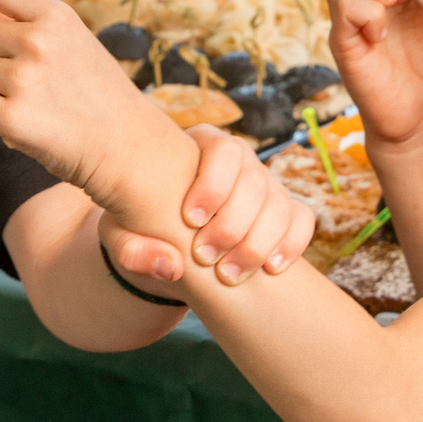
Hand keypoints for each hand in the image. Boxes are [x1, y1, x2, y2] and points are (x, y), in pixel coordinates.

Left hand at [0, 0, 184, 218]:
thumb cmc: (96, 95)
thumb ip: (25, 23)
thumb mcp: (72, 41)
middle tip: (23, 77)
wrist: (128, 149)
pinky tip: (18, 122)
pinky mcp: (12, 118)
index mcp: (55, 14)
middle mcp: (39, 40)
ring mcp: (25, 79)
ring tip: (31, 102)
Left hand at [102, 125, 315, 286]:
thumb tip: (171, 266)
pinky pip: (301, 220)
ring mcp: (266, 186)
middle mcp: (240, 161)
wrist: (166, 245)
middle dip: (232, 224)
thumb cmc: (140, 227)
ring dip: (257, 243)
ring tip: (228, 275)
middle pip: (254, 182)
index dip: (213, 184)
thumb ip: (132, 250)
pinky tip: (270, 269)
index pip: (223, 150)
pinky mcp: (284, 212)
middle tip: (204, 257)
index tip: (189, 220)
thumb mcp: (121, 236)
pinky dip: (291, 243)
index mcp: (201, 147)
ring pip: (279, 204)